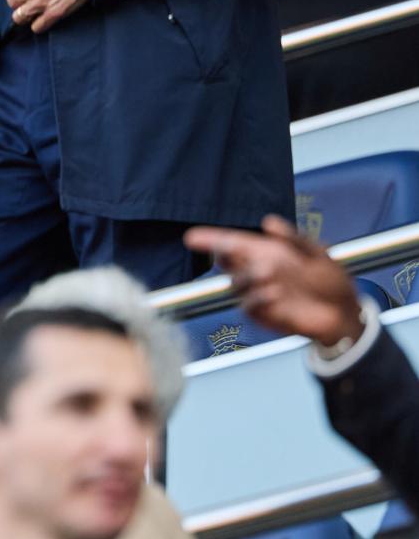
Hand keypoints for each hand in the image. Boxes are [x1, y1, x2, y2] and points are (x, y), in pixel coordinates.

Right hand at [184, 215, 362, 348]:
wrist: (345, 316)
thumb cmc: (332, 283)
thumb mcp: (318, 254)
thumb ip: (293, 238)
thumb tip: (269, 222)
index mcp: (268, 254)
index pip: (232, 243)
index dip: (210, 239)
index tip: (192, 237)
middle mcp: (258, 272)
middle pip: (225, 261)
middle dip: (225, 255)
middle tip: (235, 252)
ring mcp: (258, 293)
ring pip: (235, 282)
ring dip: (247, 276)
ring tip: (269, 274)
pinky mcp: (262, 314)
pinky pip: (247, 305)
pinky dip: (257, 298)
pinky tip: (274, 293)